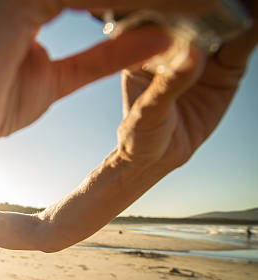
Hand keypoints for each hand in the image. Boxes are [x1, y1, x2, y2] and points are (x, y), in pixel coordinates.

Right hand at [0, 0, 217, 160]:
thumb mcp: (60, 80)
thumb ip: (102, 57)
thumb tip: (152, 40)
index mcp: (29, 4)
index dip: (131, 1)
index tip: (173, 8)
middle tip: (194, 3)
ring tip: (185, 5)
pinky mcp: (14, 6)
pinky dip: (114, 6)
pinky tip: (149, 12)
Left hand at [117, 1, 257, 168]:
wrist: (158, 157)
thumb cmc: (140, 132)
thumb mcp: (149, 110)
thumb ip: (170, 83)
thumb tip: (192, 54)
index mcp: (143, 46)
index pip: (165, 19)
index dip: (183, 8)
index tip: (201, 2)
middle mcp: (173, 44)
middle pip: (198, 16)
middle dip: (216, 6)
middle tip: (236, 1)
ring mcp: (200, 54)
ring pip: (225, 25)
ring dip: (240, 12)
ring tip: (252, 5)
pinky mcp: (224, 67)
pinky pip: (241, 44)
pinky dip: (252, 30)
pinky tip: (257, 18)